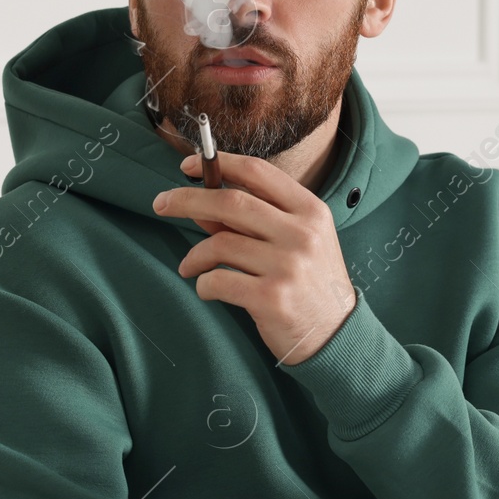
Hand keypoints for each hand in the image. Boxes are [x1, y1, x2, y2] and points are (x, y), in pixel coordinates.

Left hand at [154, 150, 357, 365]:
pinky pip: (218, 281)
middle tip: (161, 203)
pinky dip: (204, 284)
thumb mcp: (293, 243)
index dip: (219, 163)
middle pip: (231, 202)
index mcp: (310, 211)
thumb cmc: (310, 284)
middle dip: (187, 199)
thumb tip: (200, 204)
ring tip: (189, 267)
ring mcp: (288, 266)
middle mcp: (302, 234)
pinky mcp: (272, 298)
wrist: (337, 335)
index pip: (258, 172)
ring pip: (219, 244)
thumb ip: (251, 222)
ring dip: (194, 256)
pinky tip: (208, 289)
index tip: (188, 165)